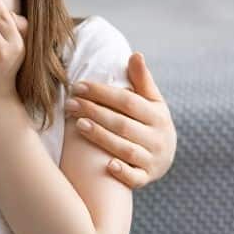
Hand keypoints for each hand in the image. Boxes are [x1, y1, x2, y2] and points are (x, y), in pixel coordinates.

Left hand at [64, 52, 175, 188]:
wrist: (163, 157)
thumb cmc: (149, 122)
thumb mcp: (151, 101)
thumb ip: (142, 80)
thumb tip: (135, 54)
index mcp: (158, 116)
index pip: (128, 102)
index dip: (103, 93)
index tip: (78, 86)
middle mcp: (158, 138)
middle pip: (123, 124)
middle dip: (95, 112)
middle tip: (70, 104)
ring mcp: (153, 160)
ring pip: (126, 149)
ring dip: (102, 137)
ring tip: (78, 125)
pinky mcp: (146, 178)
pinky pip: (136, 178)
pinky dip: (123, 173)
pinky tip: (107, 165)